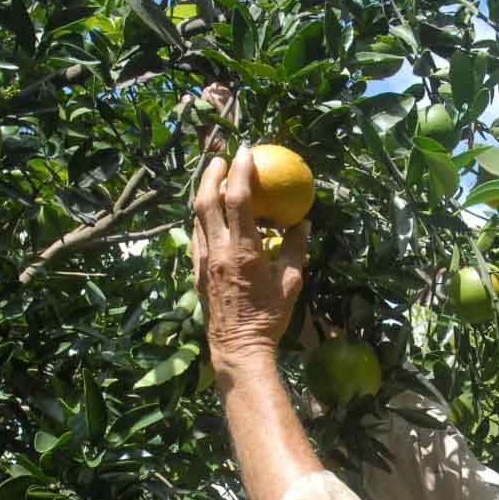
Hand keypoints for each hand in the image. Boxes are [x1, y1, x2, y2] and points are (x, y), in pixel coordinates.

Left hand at [192, 148, 309, 371]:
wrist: (238, 347)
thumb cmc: (269, 317)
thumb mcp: (291, 282)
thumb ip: (296, 249)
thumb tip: (302, 222)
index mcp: (244, 251)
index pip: (238, 200)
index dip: (242, 171)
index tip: (247, 152)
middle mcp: (218, 252)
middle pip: (207, 201)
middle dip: (211, 174)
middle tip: (221, 158)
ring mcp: (204, 262)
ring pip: (197, 218)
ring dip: (204, 194)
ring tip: (214, 180)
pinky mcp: (197, 273)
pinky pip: (196, 238)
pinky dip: (202, 220)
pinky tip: (210, 217)